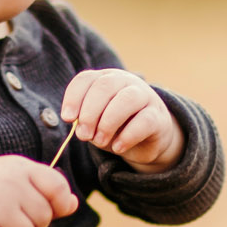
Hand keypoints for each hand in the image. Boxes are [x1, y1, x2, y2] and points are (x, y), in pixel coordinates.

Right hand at [0, 155, 77, 226]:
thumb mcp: (19, 178)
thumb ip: (49, 189)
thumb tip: (72, 205)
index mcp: (21, 168)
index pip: (59, 190)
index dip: (56, 205)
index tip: (37, 204)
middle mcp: (8, 185)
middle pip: (44, 219)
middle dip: (30, 223)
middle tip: (8, 214)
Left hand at [61, 68, 184, 173]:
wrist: (147, 140)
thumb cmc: (115, 127)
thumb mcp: (95, 123)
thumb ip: (85, 121)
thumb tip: (78, 127)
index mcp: (105, 79)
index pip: (86, 79)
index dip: (73, 97)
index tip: (68, 118)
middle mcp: (125, 81)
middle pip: (105, 86)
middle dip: (89, 113)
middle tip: (83, 135)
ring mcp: (144, 96)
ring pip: (127, 99)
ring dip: (108, 122)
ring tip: (99, 141)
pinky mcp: (158, 116)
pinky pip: (144, 121)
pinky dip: (128, 136)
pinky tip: (118, 147)